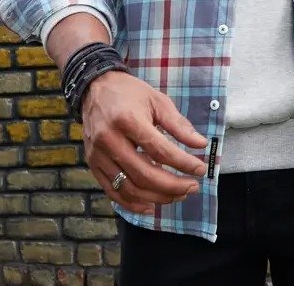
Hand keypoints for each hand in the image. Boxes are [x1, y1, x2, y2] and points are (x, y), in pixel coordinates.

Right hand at [80, 70, 208, 214]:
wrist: (95, 88)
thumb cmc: (130, 93)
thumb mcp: (157, 100)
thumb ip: (179, 124)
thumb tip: (201, 144)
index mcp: (128, 120)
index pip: (160, 150)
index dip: (182, 163)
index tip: (201, 169)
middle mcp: (110, 140)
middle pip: (144, 174)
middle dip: (173, 185)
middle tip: (193, 186)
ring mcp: (98, 155)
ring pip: (130, 188)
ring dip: (157, 197)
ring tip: (178, 195)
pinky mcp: (93, 165)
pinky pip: (113, 192)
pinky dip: (133, 204)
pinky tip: (151, 205)